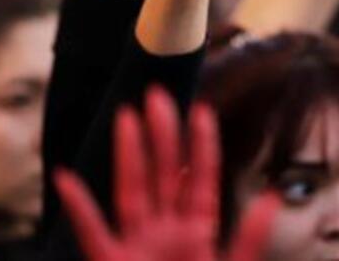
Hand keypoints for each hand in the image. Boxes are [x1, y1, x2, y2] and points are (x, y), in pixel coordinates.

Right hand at [53, 87, 278, 260]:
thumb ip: (250, 237)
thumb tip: (271, 196)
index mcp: (199, 231)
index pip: (201, 180)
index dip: (201, 146)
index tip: (202, 110)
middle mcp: (166, 231)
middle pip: (164, 174)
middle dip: (162, 136)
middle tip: (159, 94)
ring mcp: (136, 246)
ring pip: (131, 190)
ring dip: (128, 154)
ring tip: (127, 117)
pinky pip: (92, 232)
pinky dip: (79, 206)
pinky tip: (67, 177)